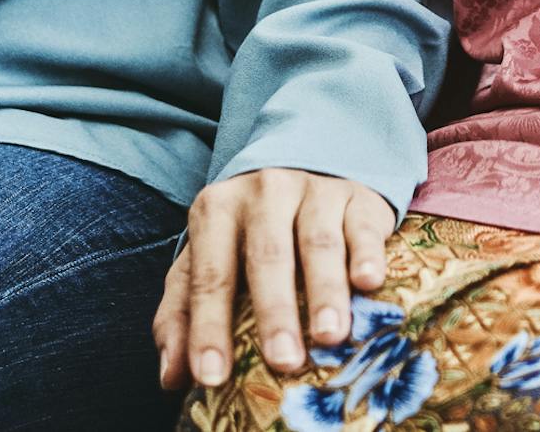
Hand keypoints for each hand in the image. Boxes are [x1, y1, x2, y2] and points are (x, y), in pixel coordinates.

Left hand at [152, 169, 392, 391]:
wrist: (303, 162)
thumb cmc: (249, 231)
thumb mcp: (207, 259)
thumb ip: (182, 313)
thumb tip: (170, 377)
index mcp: (218, 210)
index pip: (210, 275)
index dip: (208, 326)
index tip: (211, 376)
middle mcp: (265, 193)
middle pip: (267, 256)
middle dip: (274, 311)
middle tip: (283, 361)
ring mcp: (315, 191)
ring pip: (318, 242)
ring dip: (325, 290)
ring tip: (330, 335)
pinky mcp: (359, 197)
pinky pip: (363, 225)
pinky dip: (367, 254)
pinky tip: (368, 283)